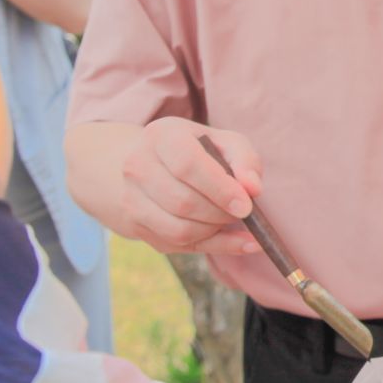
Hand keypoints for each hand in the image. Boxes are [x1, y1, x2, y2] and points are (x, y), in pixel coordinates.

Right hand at [114, 117, 262, 257]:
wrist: (155, 164)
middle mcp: (137, 166)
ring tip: (228, 219)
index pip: (188, 166)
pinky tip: (231, 239)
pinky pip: (175, 244)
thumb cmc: (200, 152)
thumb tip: (253, 189)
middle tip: (241, 212)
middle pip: (183, 202)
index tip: (246, 206)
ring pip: (178, 229)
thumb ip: (245, 161)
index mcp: (161, 136)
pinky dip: (210, 246)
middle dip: (220, 213)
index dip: (220, 189)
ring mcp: (130, 198)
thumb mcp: (226, 144)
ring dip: (213, 231)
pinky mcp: (134, 224)